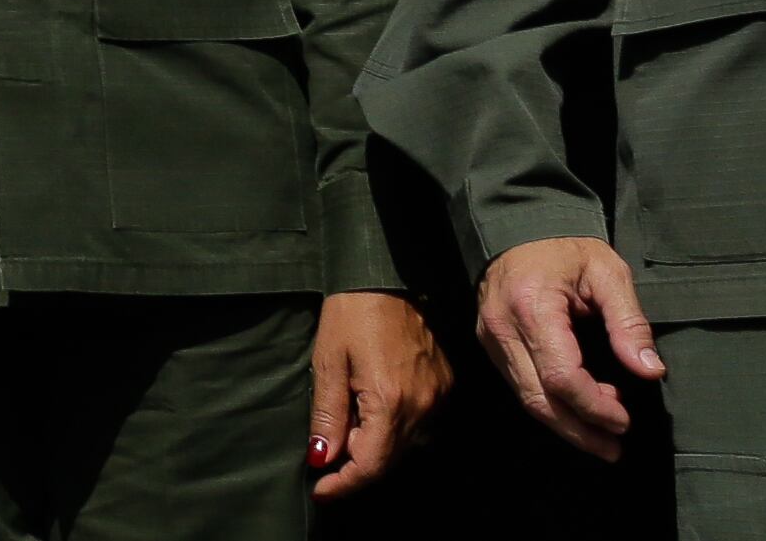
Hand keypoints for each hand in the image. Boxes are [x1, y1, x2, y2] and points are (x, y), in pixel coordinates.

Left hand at [307, 290, 446, 497]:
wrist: (386, 275)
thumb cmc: (351, 313)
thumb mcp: (328, 362)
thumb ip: (328, 415)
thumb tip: (323, 458)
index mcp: (391, 401)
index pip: (371, 465)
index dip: (343, 483)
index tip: (320, 489)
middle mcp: (423, 405)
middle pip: (389, 459)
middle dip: (355, 465)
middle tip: (325, 457)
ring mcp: (438, 397)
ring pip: (404, 444)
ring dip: (374, 446)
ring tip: (345, 425)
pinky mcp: (444, 386)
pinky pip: (418, 422)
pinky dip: (392, 427)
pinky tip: (370, 409)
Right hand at [476, 238, 662, 460]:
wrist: (519, 226)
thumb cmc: (567, 247)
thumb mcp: (608, 272)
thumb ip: (629, 322)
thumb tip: (650, 371)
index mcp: (533, 308)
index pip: (562, 377)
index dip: (595, 408)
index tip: (625, 420)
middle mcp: (503, 328)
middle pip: (539, 399)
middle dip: (580, 431)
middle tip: (615, 448)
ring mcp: (490, 338)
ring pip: (527, 399)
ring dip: (566, 424)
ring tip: (603, 437)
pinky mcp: (489, 343)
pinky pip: (519, 386)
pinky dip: (550, 405)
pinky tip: (578, 410)